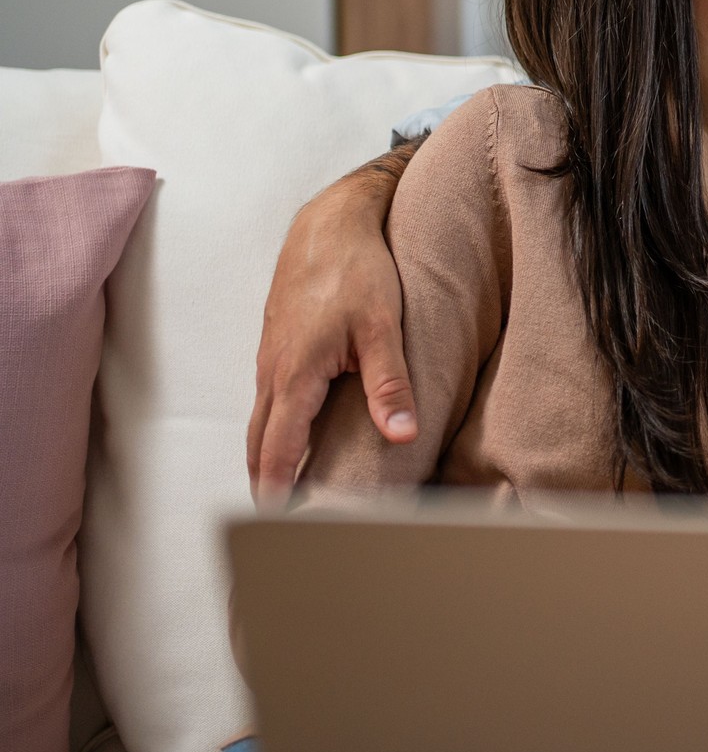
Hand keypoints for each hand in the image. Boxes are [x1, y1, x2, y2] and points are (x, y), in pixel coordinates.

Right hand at [247, 171, 415, 503]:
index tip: (280, 527)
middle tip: (275, 527)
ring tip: (283, 496)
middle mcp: (273, 370)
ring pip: (262, 421)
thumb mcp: (382, 326)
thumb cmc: (357, 270)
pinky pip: (269, 400)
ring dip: (267, 458)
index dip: (279, 491)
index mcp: (295, 373)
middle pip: (261, 443)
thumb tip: (401, 434)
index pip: (280, 448)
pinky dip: (274, 430)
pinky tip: (293, 440)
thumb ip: (390, 383)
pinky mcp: (278, 346)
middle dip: (265, 485)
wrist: (330, 224)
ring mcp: (271, 358)